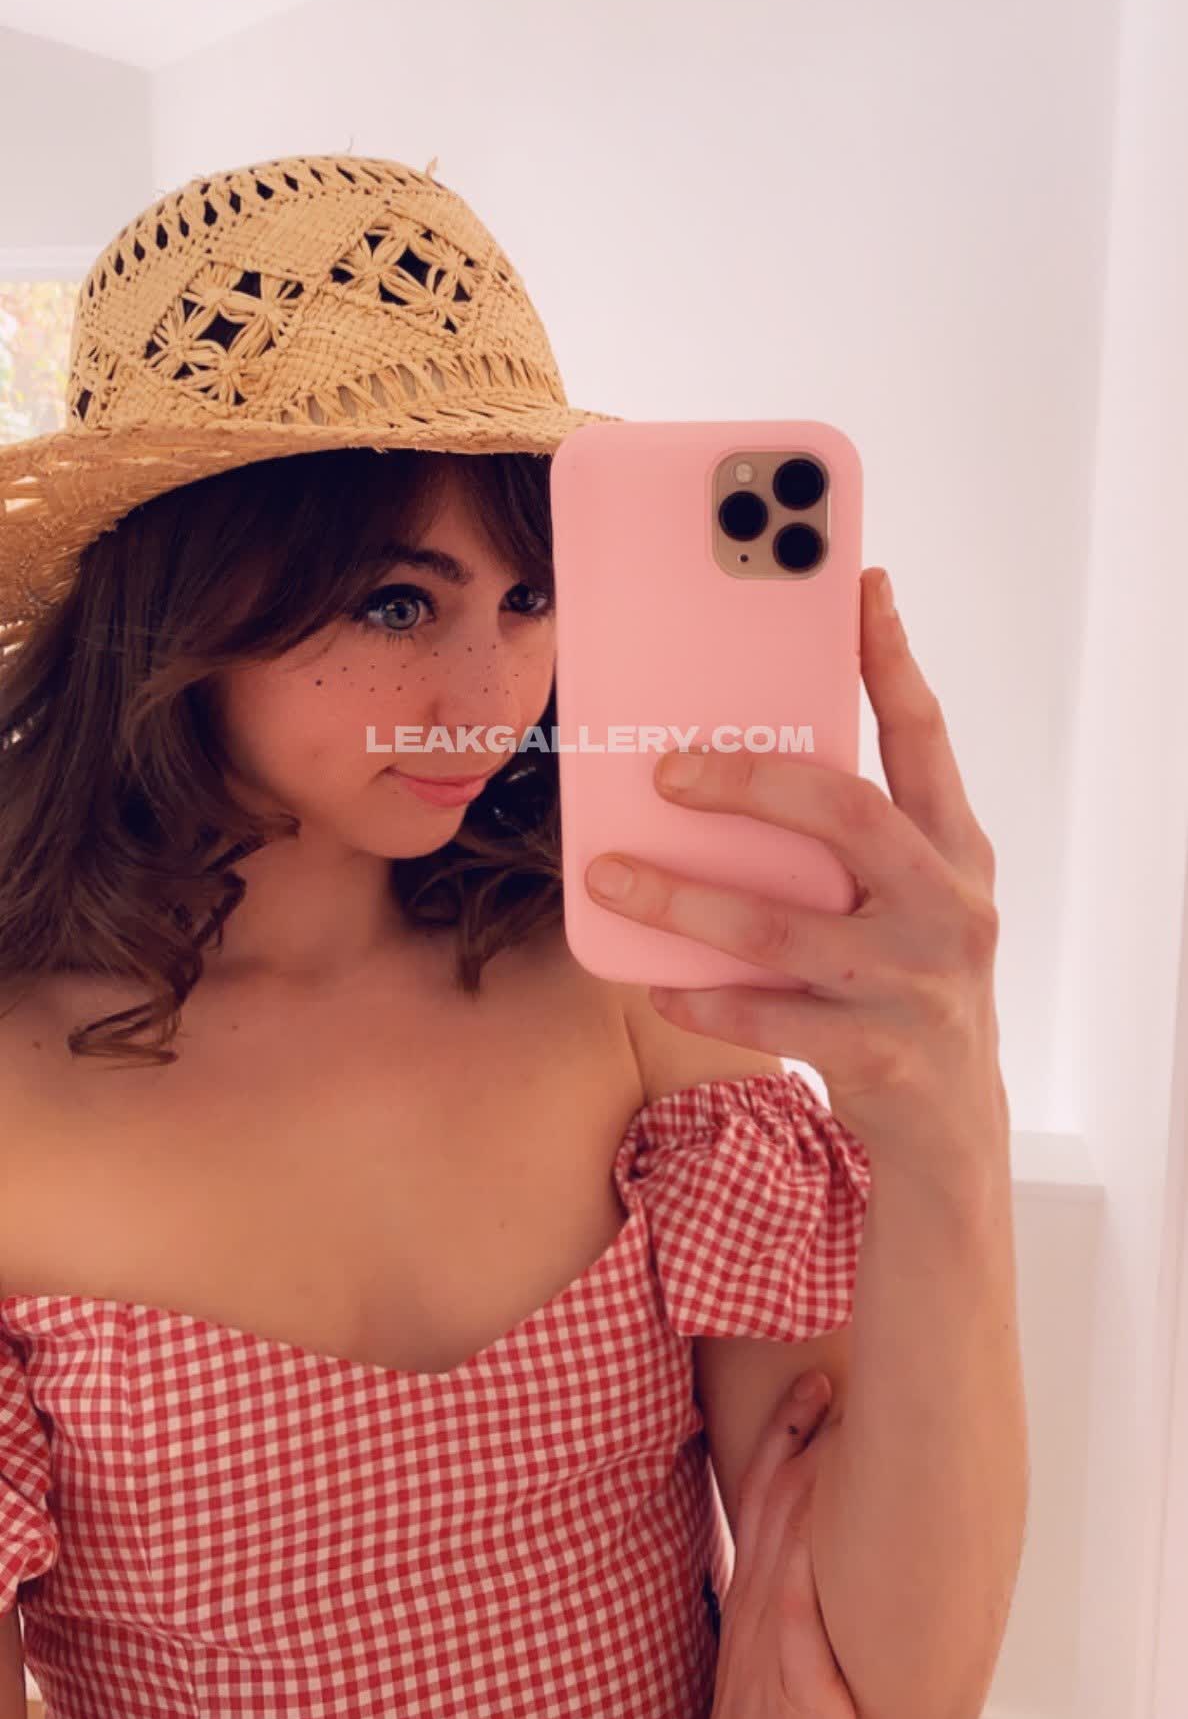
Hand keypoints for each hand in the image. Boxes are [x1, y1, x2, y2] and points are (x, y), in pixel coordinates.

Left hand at [584, 566, 1004, 1182]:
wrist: (952, 1132)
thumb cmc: (905, 987)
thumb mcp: (904, 902)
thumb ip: (850, 840)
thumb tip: (727, 765)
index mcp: (958, 853)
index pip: (924, 739)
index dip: (892, 660)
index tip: (859, 586)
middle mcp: (952, 908)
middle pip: (848, 815)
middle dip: (750, 781)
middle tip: (667, 769)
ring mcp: (920, 984)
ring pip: (783, 924)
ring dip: (684, 897)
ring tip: (611, 874)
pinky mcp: (882, 1055)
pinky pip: (769, 1015)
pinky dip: (704, 994)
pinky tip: (656, 979)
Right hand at [656, 1371, 855, 1718]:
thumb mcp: (765, 1656)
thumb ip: (780, 1604)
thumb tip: (810, 1553)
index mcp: (754, 1596)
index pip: (764, 1497)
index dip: (783, 1437)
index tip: (808, 1386)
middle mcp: (760, 1605)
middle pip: (773, 1498)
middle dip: (798, 1433)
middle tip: (821, 1375)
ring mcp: (777, 1638)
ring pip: (790, 1534)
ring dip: (812, 1472)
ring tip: (833, 1415)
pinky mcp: (802, 1679)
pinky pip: (805, 1603)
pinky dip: (813, 1553)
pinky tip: (826, 1511)